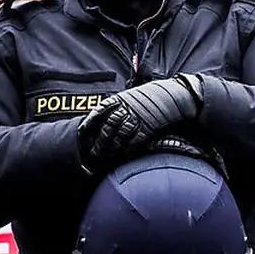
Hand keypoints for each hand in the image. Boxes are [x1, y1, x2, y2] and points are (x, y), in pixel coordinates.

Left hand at [77, 75, 202, 173]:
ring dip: (112, 149)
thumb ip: (117, 105)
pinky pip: (135, 141)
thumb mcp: (130, 95)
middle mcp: (127, 109)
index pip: (99, 111)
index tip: (82, 132)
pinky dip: (128, 150)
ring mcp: (138, 118)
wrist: (172, 95)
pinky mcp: (149, 127)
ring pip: (120, 136)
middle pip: (108, 127)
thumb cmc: (150, 96)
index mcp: (120, 99)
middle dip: (100, 141)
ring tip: (107, 158)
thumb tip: (101, 115)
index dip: (90, 123)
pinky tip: (123, 156)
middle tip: (93, 153)